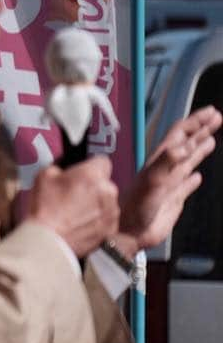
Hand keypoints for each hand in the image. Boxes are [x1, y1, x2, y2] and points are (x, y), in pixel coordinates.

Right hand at [26, 156, 119, 257]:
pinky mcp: (111, 229)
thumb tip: (66, 166)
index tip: (83, 171)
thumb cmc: (45, 208)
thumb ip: (61, 166)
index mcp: (92, 175)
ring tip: (76, 211)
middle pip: (105, 182)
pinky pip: (107, 218)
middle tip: (74, 193)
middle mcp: (107, 192)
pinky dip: (97, 219)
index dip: (91, 165)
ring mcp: (111, 212)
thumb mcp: (44, 175)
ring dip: (96, 203)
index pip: (103, 161)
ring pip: (107, 201)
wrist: (48, 240)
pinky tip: (80, 223)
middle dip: (92, 186)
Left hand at [116, 105, 220, 253]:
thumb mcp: (152, 180)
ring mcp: (169, 183)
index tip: (212, 111)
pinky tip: (198, 177)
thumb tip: (186, 145)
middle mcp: (166, 169)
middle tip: (217, 116)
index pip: (180, 134)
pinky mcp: (172, 200)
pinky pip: (185, 185)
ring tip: (211, 139)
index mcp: (160, 160)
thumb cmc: (135, 206)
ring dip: (200, 148)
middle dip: (201, 128)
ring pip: (188, 161)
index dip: (195, 121)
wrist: (128, 231)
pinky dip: (192, 180)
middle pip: (187, 142)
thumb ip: (167, 162)